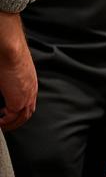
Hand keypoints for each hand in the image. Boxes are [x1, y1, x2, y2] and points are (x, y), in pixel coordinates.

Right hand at [0, 16, 36, 131]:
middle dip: (16, 121)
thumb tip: (4, 88)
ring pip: (22, 117)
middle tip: (5, 125)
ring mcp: (27, 96)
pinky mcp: (18, 100)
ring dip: (12, 124)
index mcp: (30, 83)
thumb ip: (7, 85)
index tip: (7, 114)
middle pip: (27, 112)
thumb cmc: (8, 56)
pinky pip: (11, 117)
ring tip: (1, 126)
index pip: (28, 102)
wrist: (10, 50)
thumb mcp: (9, 73)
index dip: (19, 111)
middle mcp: (31, 91)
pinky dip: (5, 122)